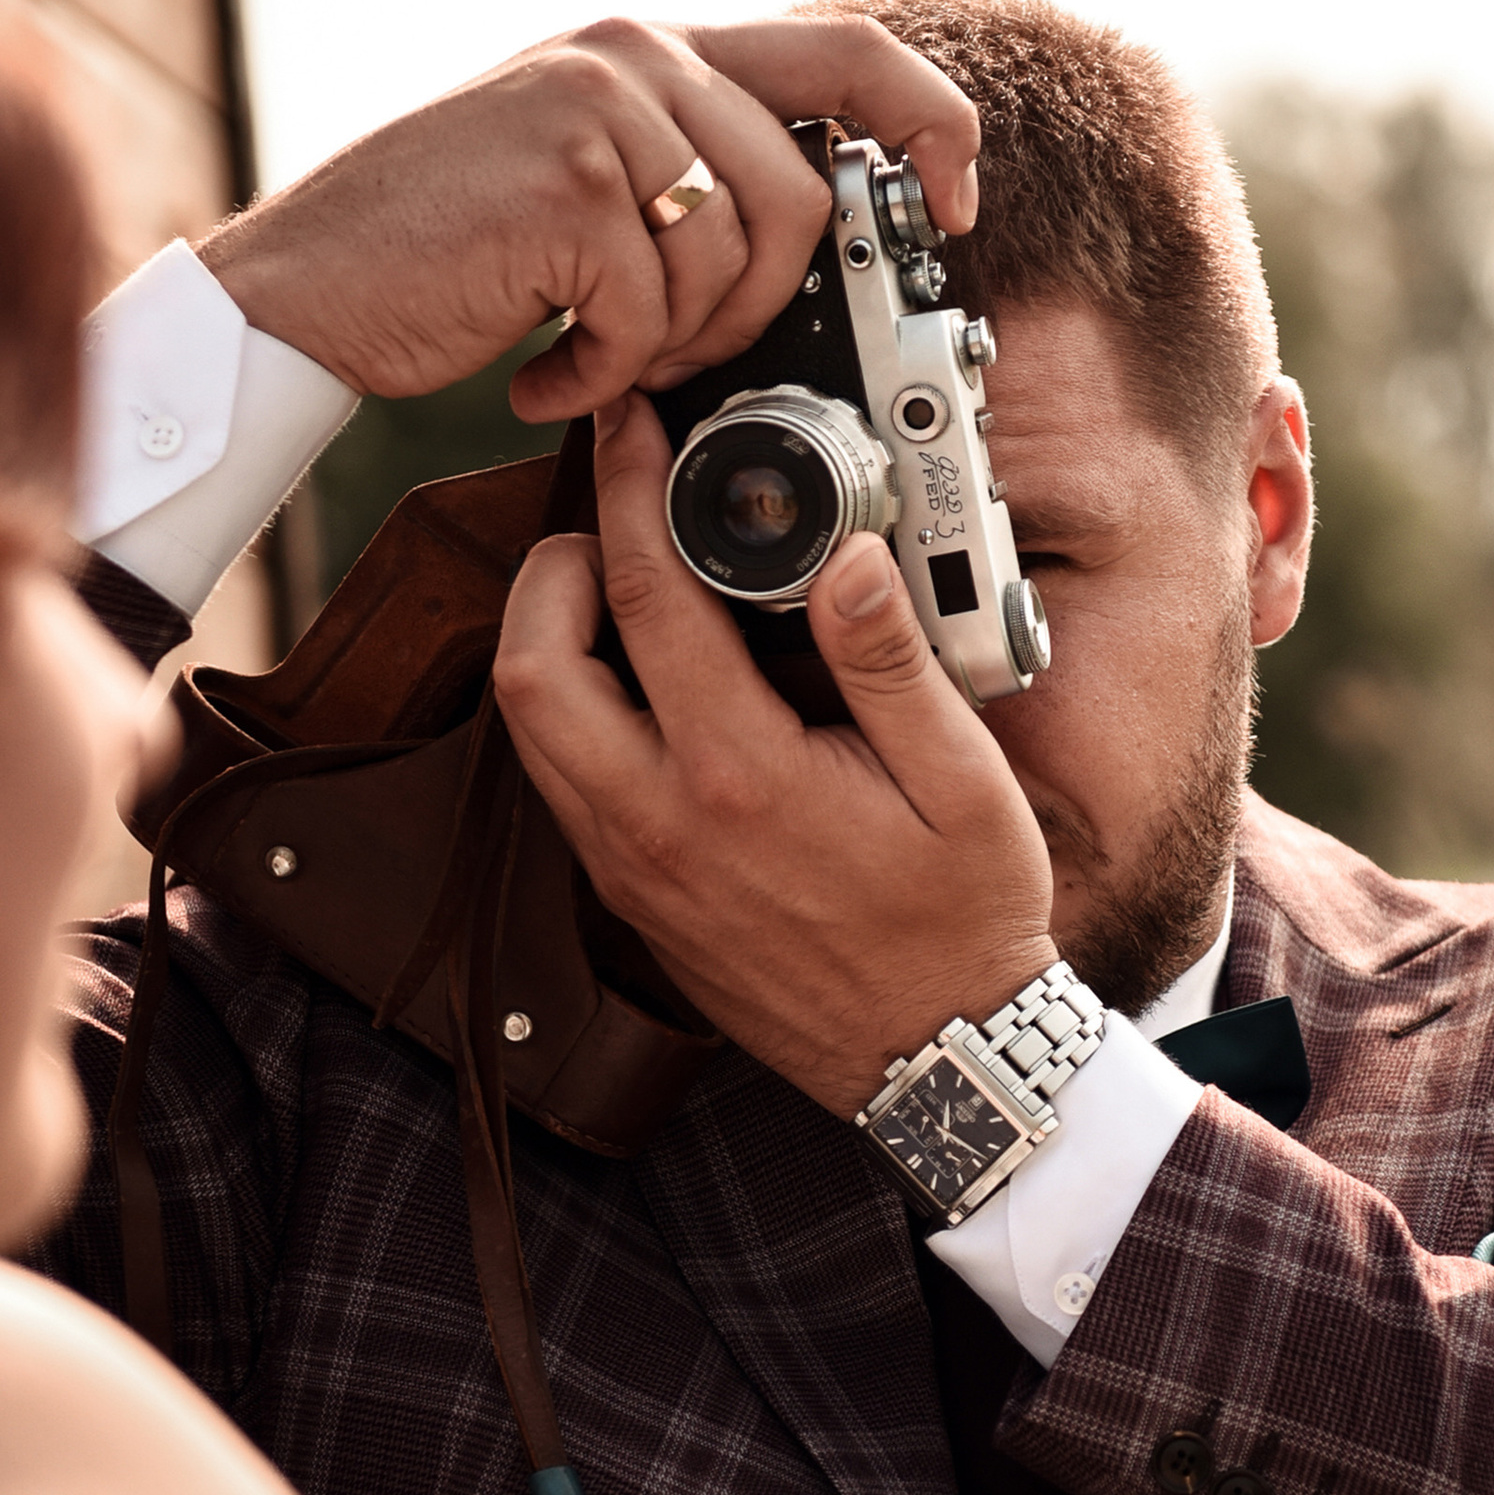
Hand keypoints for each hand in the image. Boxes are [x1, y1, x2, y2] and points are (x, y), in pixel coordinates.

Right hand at [196, 17, 978, 414]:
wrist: (301, 286)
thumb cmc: (443, 252)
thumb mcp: (583, 171)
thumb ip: (690, 169)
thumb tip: (823, 232)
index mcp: (658, 49)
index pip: (857, 55)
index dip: (937, 133)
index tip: (950, 217)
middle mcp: (637, 56)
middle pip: (805, 196)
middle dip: (760, 310)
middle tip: (672, 356)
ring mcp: (600, 110)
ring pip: (736, 263)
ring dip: (674, 349)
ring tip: (596, 363)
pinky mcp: (565, 187)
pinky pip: (652, 313)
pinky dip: (602, 375)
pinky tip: (542, 377)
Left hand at [492, 399, 1055, 1120]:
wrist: (937, 1061)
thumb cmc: (961, 924)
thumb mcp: (962, 781)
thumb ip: (894, 662)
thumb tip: (847, 557)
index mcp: (741, 778)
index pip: (646, 597)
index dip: (625, 492)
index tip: (629, 433)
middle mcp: (663, 827)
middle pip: (531, 667)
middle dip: (550, 569)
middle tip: (605, 526)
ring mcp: (636, 871)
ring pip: (530, 733)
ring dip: (550, 644)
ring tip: (617, 593)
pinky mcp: (635, 902)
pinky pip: (565, 788)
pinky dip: (574, 716)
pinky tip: (641, 687)